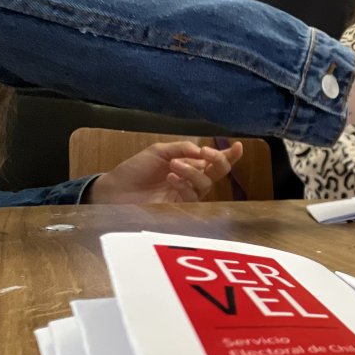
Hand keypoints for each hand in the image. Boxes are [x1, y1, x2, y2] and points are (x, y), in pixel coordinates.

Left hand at [84, 141, 243, 203]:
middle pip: (218, 173)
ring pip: (206, 184)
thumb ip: (182, 149)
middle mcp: (192, 180)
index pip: (214, 160)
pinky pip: (193, 196)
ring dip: (193, 172)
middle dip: (218, 161)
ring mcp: (186, 194)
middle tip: (206, 153)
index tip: (238, 146)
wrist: (115, 190)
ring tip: (173, 166)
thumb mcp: (159, 151)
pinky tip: (171, 178)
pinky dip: (184, 184)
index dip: (229, 154)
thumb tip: (202, 151)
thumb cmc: (135, 170)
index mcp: (189, 164)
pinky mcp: (179, 208)